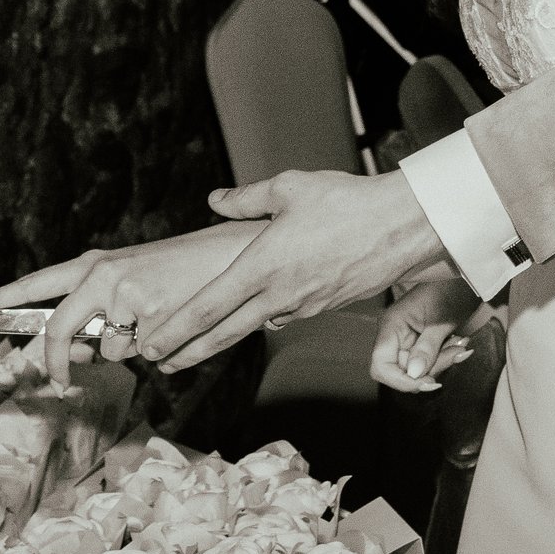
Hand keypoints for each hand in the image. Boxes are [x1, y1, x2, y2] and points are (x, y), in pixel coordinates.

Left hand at [0, 220, 261, 385]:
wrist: (236, 253)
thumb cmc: (184, 270)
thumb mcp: (133, 281)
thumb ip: (99, 312)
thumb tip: (75, 352)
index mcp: (96, 264)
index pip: (36, 282)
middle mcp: (104, 276)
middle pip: (60, 331)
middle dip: (58, 363)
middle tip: (61, 382)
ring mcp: (128, 298)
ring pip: (111, 353)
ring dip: (134, 350)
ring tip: (165, 318)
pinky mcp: (154, 320)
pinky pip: (147, 359)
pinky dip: (163, 353)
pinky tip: (181, 324)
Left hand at [137, 168, 447, 371]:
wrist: (403, 226)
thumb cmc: (347, 201)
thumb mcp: (290, 187)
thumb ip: (246, 198)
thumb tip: (216, 200)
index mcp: (262, 265)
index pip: (207, 307)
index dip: (175, 331)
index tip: (151, 346)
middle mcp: (279, 293)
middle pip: (223, 333)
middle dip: (187, 353)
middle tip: (159, 366)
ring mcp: (303, 305)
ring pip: (252, 327)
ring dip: (222, 338)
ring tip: (197, 346)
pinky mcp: (323, 307)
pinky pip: (283, 316)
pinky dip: (263, 319)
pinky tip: (256, 314)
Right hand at [370, 277, 479, 392]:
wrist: (466, 277)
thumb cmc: (452, 291)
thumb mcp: (442, 321)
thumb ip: (427, 349)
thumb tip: (413, 375)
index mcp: (392, 325)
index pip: (380, 366)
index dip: (400, 381)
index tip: (428, 382)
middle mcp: (394, 334)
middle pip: (403, 371)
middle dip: (432, 368)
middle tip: (458, 351)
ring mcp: (407, 338)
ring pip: (419, 369)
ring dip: (443, 361)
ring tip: (461, 343)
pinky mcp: (420, 341)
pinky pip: (428, 360)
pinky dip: (444, 356)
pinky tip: (458, 343)